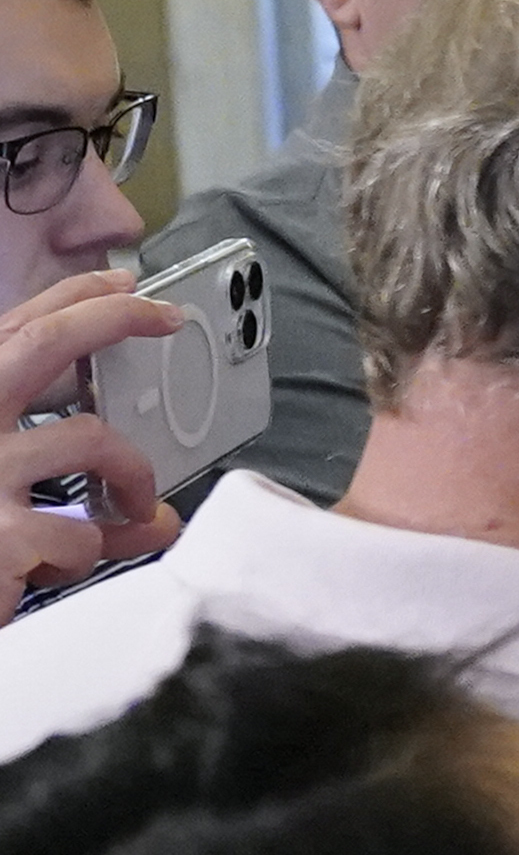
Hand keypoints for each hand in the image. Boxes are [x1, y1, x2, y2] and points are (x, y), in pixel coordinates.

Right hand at [0, 270, 183, 607]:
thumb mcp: (10, 503)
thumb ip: (70, 494)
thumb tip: (159, 517)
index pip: (9, 333)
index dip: (70, 300)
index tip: (127, 283)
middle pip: (38, 348)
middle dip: (107, 318)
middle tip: (166, 315)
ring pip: (91, 443)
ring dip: (131, 479)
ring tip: (135, 511)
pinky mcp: (0, 536)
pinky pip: (83, 534)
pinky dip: (86, 555)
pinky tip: (48, 571)